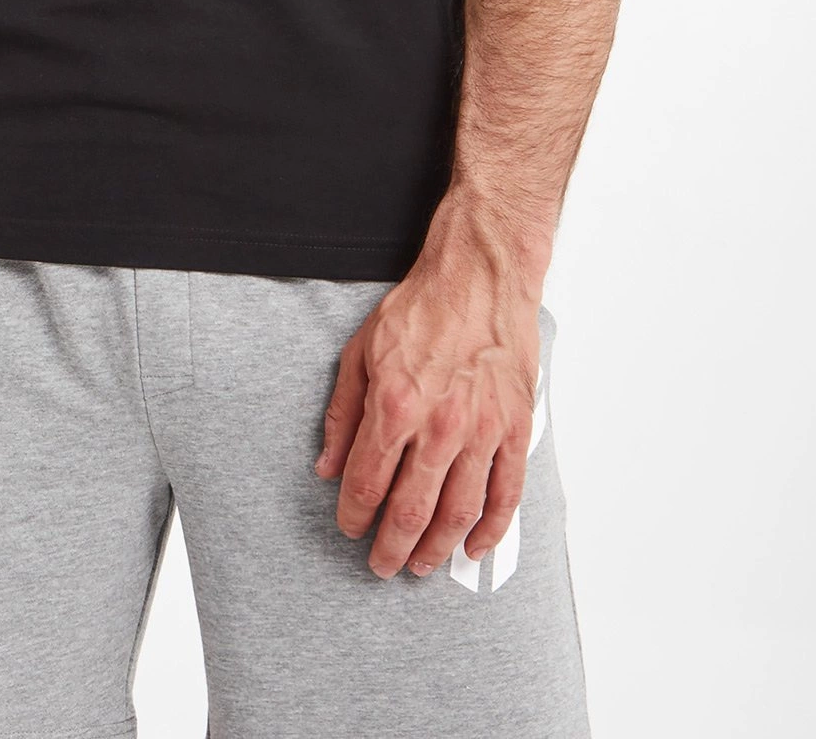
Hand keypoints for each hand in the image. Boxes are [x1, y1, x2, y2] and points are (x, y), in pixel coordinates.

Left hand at [313, 262, 539, 577]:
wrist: (479, 276)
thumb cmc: (421, 309)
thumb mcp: (360, 351)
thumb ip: (342, 413)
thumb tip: (326, 465)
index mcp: (395, 405)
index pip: (366, 482)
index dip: (353, 514)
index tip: (349, 527)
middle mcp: (439, 425)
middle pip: (411, 510)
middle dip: (391, 547)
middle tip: (381, 565)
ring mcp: (482, 430)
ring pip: (457, 512)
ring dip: (436, 548)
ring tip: (421, 564)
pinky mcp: (515, 428)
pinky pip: (506, 494)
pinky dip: (491, 530)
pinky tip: (474, 547)